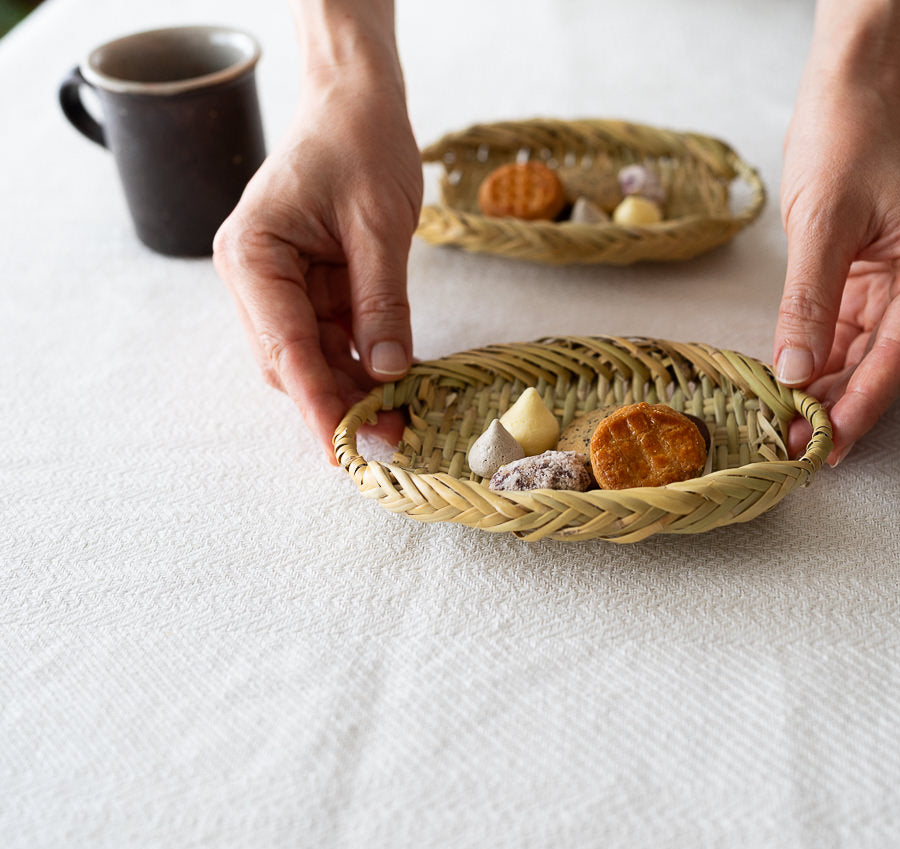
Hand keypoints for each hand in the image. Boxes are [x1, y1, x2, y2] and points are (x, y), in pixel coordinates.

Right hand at [213, 67, 422, 463]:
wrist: (355, 104)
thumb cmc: (360, 144)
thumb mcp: (379, 223)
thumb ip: (381, 300)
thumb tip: (387, 372)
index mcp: (252, 255)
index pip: (284, 346)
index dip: (315, 402)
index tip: (342, 448)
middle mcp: (255, 278)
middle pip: (292, 364)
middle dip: (338, 405)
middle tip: (389, 444)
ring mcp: (281, 287)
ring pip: (314, 360)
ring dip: (354, 394)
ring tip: (401, 426)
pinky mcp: (313, 291)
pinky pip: (336, 342)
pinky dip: (365, 367)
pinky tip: (399, 390)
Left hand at [773, 76, 899, 464]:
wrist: (846, 95)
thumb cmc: (847, 139)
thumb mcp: (822, 224)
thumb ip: (809, 302)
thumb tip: (794, 371)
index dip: (864, 402)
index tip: (831, 444)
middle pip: (885, 363)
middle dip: (840, 407)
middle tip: (798, 453)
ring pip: (864, 358)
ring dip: (826, 394)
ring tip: (788, 435)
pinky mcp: (874, 287)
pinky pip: (847, 337)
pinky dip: (819, 364)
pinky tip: (791, 395)